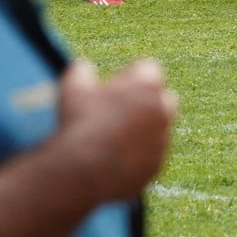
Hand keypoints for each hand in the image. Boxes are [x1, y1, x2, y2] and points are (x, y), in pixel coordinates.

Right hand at [58, 59, 177, 202]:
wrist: (83, 170)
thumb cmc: (79, 123)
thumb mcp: (73, 89)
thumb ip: (82, 71)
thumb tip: (84, 67)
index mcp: (148, 85)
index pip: (149, 70)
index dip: (130, 76)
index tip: (114, 86)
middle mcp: (163, 109)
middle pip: (162, 97)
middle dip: (146, 101)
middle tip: (120, 109)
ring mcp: (162, 138)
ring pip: (158, 128)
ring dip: (143, 129)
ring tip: (114, 135)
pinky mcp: (157, 164)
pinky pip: (151, 154)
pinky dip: (139, 154)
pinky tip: (115, 157)